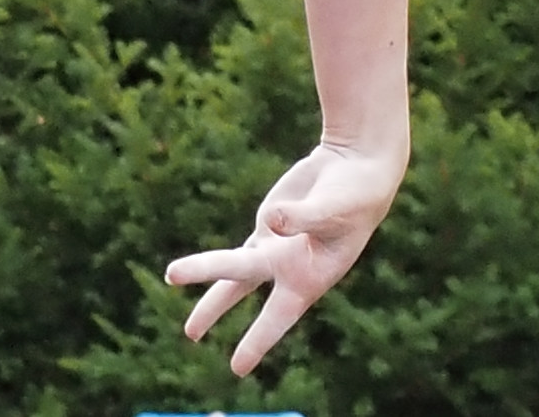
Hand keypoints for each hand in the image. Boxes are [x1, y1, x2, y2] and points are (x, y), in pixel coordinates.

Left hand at [166, 136, 402, 378]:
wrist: (357, 169)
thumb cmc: (353, 197)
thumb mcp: (334, 209)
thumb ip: (301, 217)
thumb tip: (270, 220)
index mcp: (308, 277)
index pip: (276, 315)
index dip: (256, 339)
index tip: (237, 368)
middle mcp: (287, 268)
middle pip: (239, 282)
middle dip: (213, 306)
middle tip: (189, 334)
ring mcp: (275, 246)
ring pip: (233, 270)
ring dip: (207, 284)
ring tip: (181, 306)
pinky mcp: (270, 224)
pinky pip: (244, 246)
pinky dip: (225, 255)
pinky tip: (207, 267)